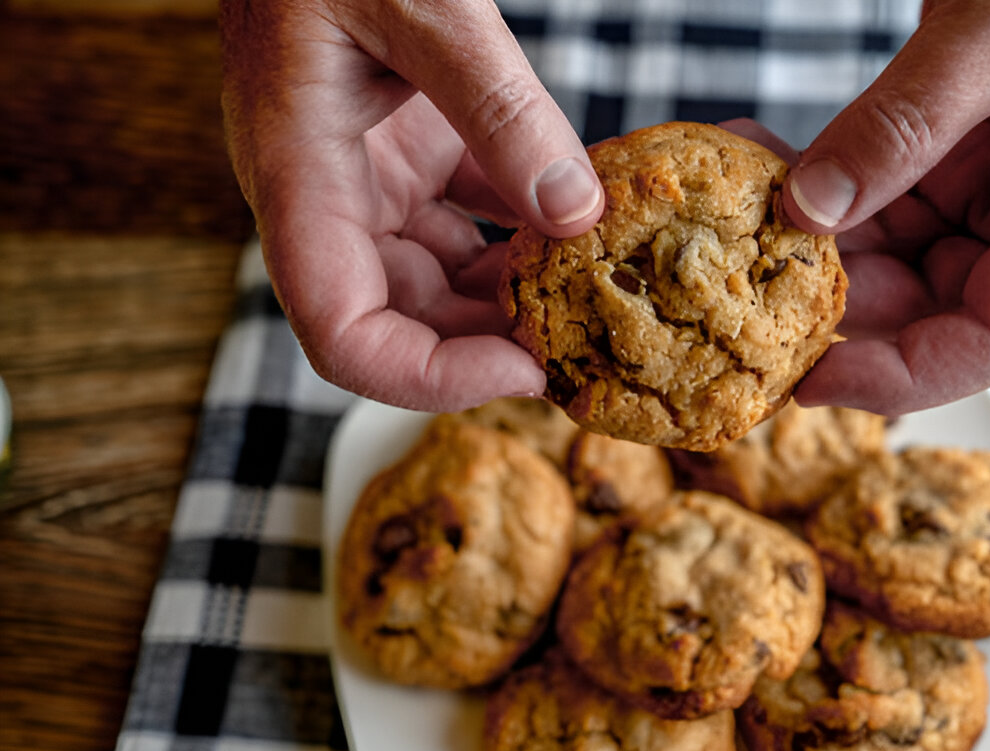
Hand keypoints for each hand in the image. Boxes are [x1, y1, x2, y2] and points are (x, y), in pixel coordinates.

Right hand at [218, 0, 603, 411]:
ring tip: (593, 293)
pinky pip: (462, 225)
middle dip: (490, 346)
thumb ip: (499, 109)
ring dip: (511, 297)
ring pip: (435, 282)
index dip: (429, 378)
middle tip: (587, 342)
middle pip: (400, 324)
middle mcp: (326, 198)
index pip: (343, 336)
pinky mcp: (405, 155)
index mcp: (299, 178)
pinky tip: (577, 229)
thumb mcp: (423, 4)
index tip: (523, 368)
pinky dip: (518, 236)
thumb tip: (577, 214)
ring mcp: (365, 180)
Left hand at [778, 0, 989, 414]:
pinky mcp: (947, 152)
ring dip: (811, 240)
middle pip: (930, 304)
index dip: (903, 374)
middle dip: (838, 302)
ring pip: (890, 255)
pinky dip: (817, 185)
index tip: (813, 381)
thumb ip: (905, 124)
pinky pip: (874, 195)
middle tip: (750, 292)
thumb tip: (809, 210)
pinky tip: (760, 162)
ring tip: (741, 207)